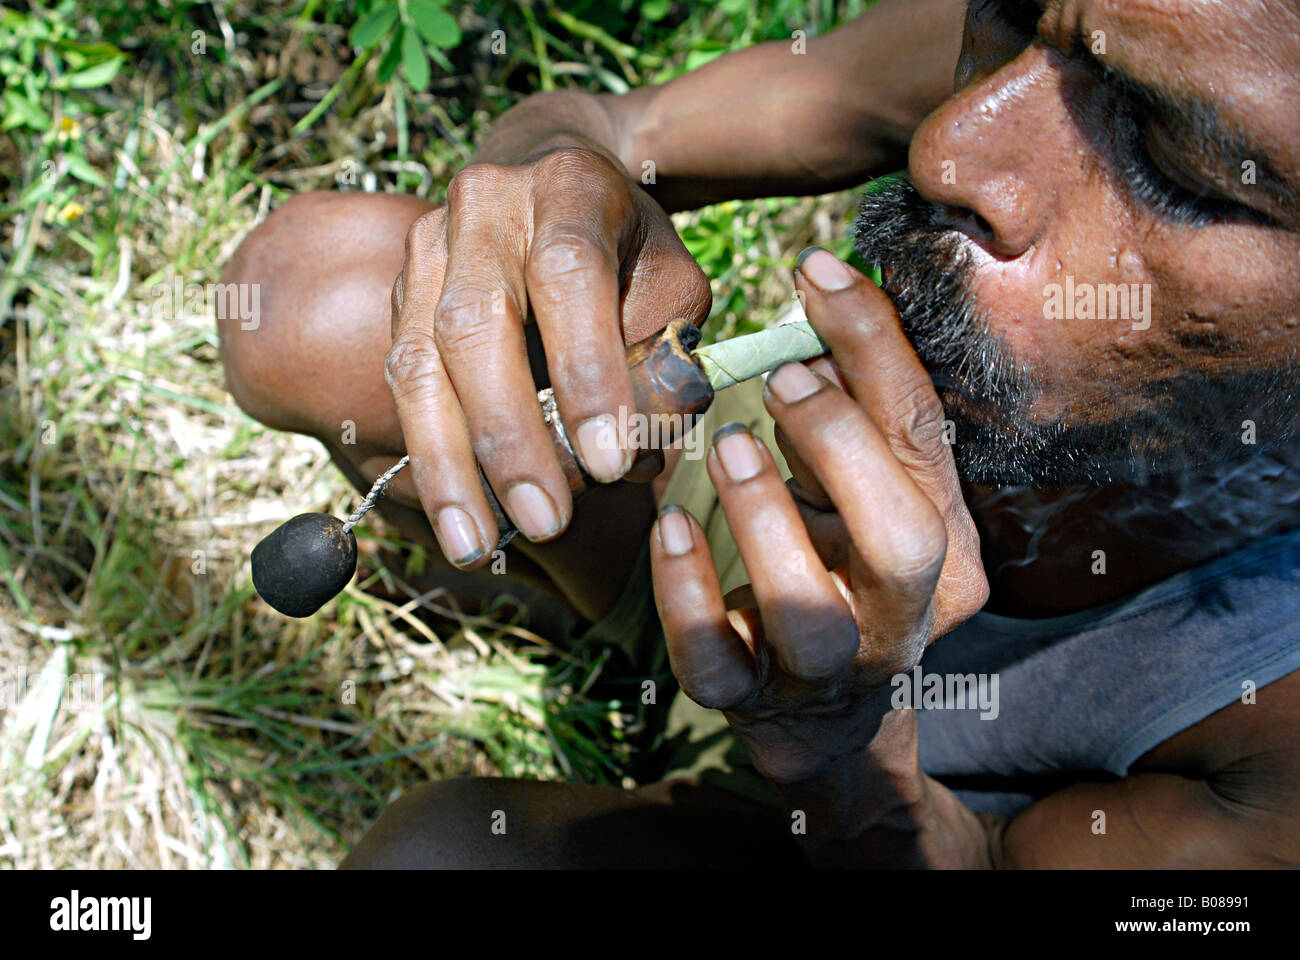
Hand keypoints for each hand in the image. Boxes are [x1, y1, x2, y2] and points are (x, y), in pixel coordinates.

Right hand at [385, 147, 710, 565]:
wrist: (552, 176)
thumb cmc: (627, 252)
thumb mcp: (675, 288)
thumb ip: (665, 362)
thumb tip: (628, 454)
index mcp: (569, 188)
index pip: (570, 275)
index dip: (586, 371)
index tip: (612, 463)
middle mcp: (484, 207)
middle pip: (474, 325)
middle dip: (509, 438)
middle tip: (549, 522)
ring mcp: (427, 249)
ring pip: (419, 363)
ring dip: (449, 465)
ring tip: (477, 546)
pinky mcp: (399, 293)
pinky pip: (402, 383)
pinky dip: (430, 456)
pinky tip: (455, 516)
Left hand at [650, 249, 988, 789]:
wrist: (828, 718)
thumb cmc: (841, 570)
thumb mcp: (862, 495)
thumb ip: (854, 420)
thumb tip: (817, 311)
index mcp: (943, 544)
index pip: (922, 437)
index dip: (872, 346)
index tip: (814, 270)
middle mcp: (900, 614)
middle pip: (902, 541)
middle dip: (839, 445)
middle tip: (777, 379)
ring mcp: (828, 669)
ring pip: (810, 614)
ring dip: (763, 518)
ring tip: (724, 445)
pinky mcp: (753, 702)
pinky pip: (717, 663)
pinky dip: (685, 593)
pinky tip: (664, 528)